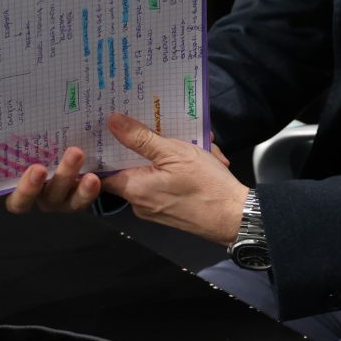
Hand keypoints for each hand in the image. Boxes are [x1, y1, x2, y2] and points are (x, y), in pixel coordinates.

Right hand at [0, 144, 100, 234]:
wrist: (73, 137)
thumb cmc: (35, 137)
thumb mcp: (19, 134)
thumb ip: (8, 130)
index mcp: (3, 181)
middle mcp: (25, 194)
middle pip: (20, 201)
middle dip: (28, 187)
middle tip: (38, 169)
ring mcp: (50, 198)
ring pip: (53, 197)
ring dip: (64, 178)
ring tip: (75, 154)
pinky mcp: (74, 198)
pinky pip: (79, 201)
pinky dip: (86, 191)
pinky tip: (92, 178)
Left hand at [99, 112, 247, 244]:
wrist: (236, 218)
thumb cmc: (205, 185)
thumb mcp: (174, 153)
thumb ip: (140, 138)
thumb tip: (112, 122)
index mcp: (134, 188)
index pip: (103, 170)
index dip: (103, 150)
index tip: (106, 131)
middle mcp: (139, 203)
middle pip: (133, 168)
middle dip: (150, 147)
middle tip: (164, 128)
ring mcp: (156, 209)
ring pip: (155, 174)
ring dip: (173, 157)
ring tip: (199, 145)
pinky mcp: (172, 211)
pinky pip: (168, 185)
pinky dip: (182, 171)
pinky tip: (205, 160)